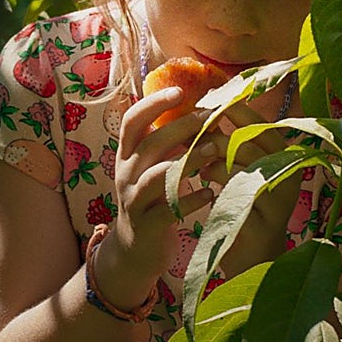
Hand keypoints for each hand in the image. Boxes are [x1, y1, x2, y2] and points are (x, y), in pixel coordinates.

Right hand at [99, 86, 221, 284]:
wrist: (134, 250)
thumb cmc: (152, 200)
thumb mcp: (153, 168)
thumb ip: (170, 144)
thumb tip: (206, 114)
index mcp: (127, 155)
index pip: (132, 121)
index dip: (153, 104)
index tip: (180, 91)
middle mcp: (125, 173)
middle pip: (149, 143)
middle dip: (181, 127)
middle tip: (211, 117)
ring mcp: (133, 199)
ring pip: (157, 175)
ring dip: (188, 159)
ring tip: (216, 150)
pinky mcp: (146, 225)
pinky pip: (168, 209)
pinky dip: (192, 198)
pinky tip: (211, 192)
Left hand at [194, 101, 300, 266]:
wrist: (251, 261)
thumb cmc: (239, 209)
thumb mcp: (235, 171)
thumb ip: (226, 143)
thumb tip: (199, 107)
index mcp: (284, 156)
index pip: (259, 122)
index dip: (231, 110)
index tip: (202, 104)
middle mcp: (289, 173)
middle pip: (250, 139)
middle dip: (214, 136)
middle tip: (191, 140)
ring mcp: (280, 198)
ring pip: (241, 163)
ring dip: (212, 162)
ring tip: (201, 169)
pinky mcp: (266, 221)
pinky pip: (236, 193)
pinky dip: (215, 187)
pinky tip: (206, 191)